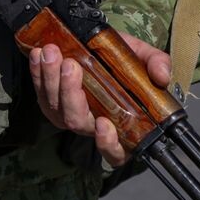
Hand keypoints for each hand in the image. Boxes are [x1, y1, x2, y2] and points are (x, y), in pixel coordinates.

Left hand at [28, 31, 170, 166]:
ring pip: (55, 107)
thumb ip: (157, 64)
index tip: (103, 124)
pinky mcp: (49, 102)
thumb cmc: (125, 61)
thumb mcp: (144, 57)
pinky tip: (38, 55)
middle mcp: (92, 125)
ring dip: (50, 79)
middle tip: (71, 65)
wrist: (99, 47)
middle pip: (76, 121)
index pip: (115, 152)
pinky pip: (39, 92)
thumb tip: (162, 76)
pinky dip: (37, 73)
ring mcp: (68, 114)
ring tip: (52, 52)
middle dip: (70, 93)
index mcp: (120, 125)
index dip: (108, 144)